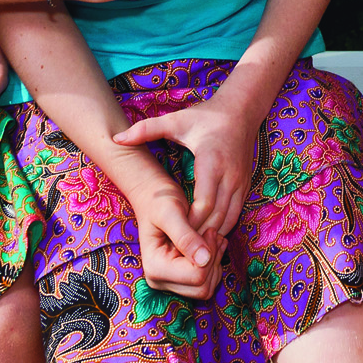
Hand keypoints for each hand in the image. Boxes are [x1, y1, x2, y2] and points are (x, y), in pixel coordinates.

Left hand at [116, 96, 260, 239]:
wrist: (241, 111)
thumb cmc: (205, 117)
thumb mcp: (175, 121)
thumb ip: (145, 130)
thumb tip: (117, 138)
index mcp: (212, 162)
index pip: (204, 203)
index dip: (189, 222)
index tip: (169, 232)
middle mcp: (230, 176)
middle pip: (216, 218)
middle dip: (196, 236)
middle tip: (174, 251)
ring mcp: (241, 183)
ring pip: (228, 220)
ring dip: (208, 236)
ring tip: (186, 248)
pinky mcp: (245, 187)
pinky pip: (234, 215)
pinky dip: (220, 228)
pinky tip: (202, 236)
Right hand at [120, 163, 224, 298]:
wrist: (153, 197)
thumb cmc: (159, 200)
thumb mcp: (171, 212)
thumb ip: (186, 236)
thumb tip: (204, 259)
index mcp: (155, 268)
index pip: (197, 276)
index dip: (210, 253)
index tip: (210, 230)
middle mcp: (159, 280)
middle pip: (202, 288)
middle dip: (213, 260)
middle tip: (212, 233)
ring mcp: (170, 282)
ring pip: (206, 288)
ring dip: (215, 261)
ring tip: (212, 236)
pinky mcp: (179, 278)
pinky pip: (206, 282)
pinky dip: (214, 263)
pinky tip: (211, 242)